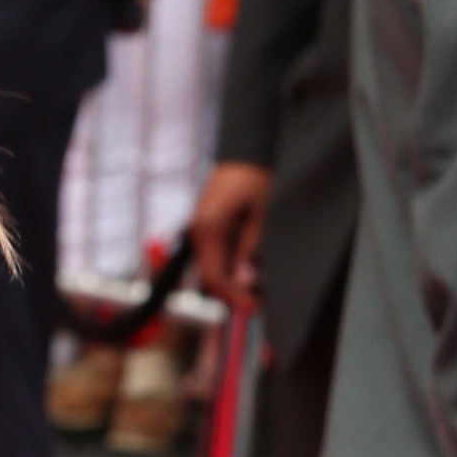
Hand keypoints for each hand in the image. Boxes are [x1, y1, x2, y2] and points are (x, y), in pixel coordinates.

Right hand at [190, 159, 272, 305]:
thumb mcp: (258, 217)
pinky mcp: (205, 227)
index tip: (251, 305)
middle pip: (209, 276)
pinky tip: (246, 266)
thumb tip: (244, 280)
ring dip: (231, 279)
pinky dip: (229, 265)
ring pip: (211, 267)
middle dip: (231, 291)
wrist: (245, 151)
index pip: (214, 277)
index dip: (232, 296)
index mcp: (208, 231)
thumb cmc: (253, 178)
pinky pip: (213, 254)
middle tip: (255, 300)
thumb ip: (249, 250)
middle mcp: (198, 233)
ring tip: (255, 285)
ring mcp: (199, 230)